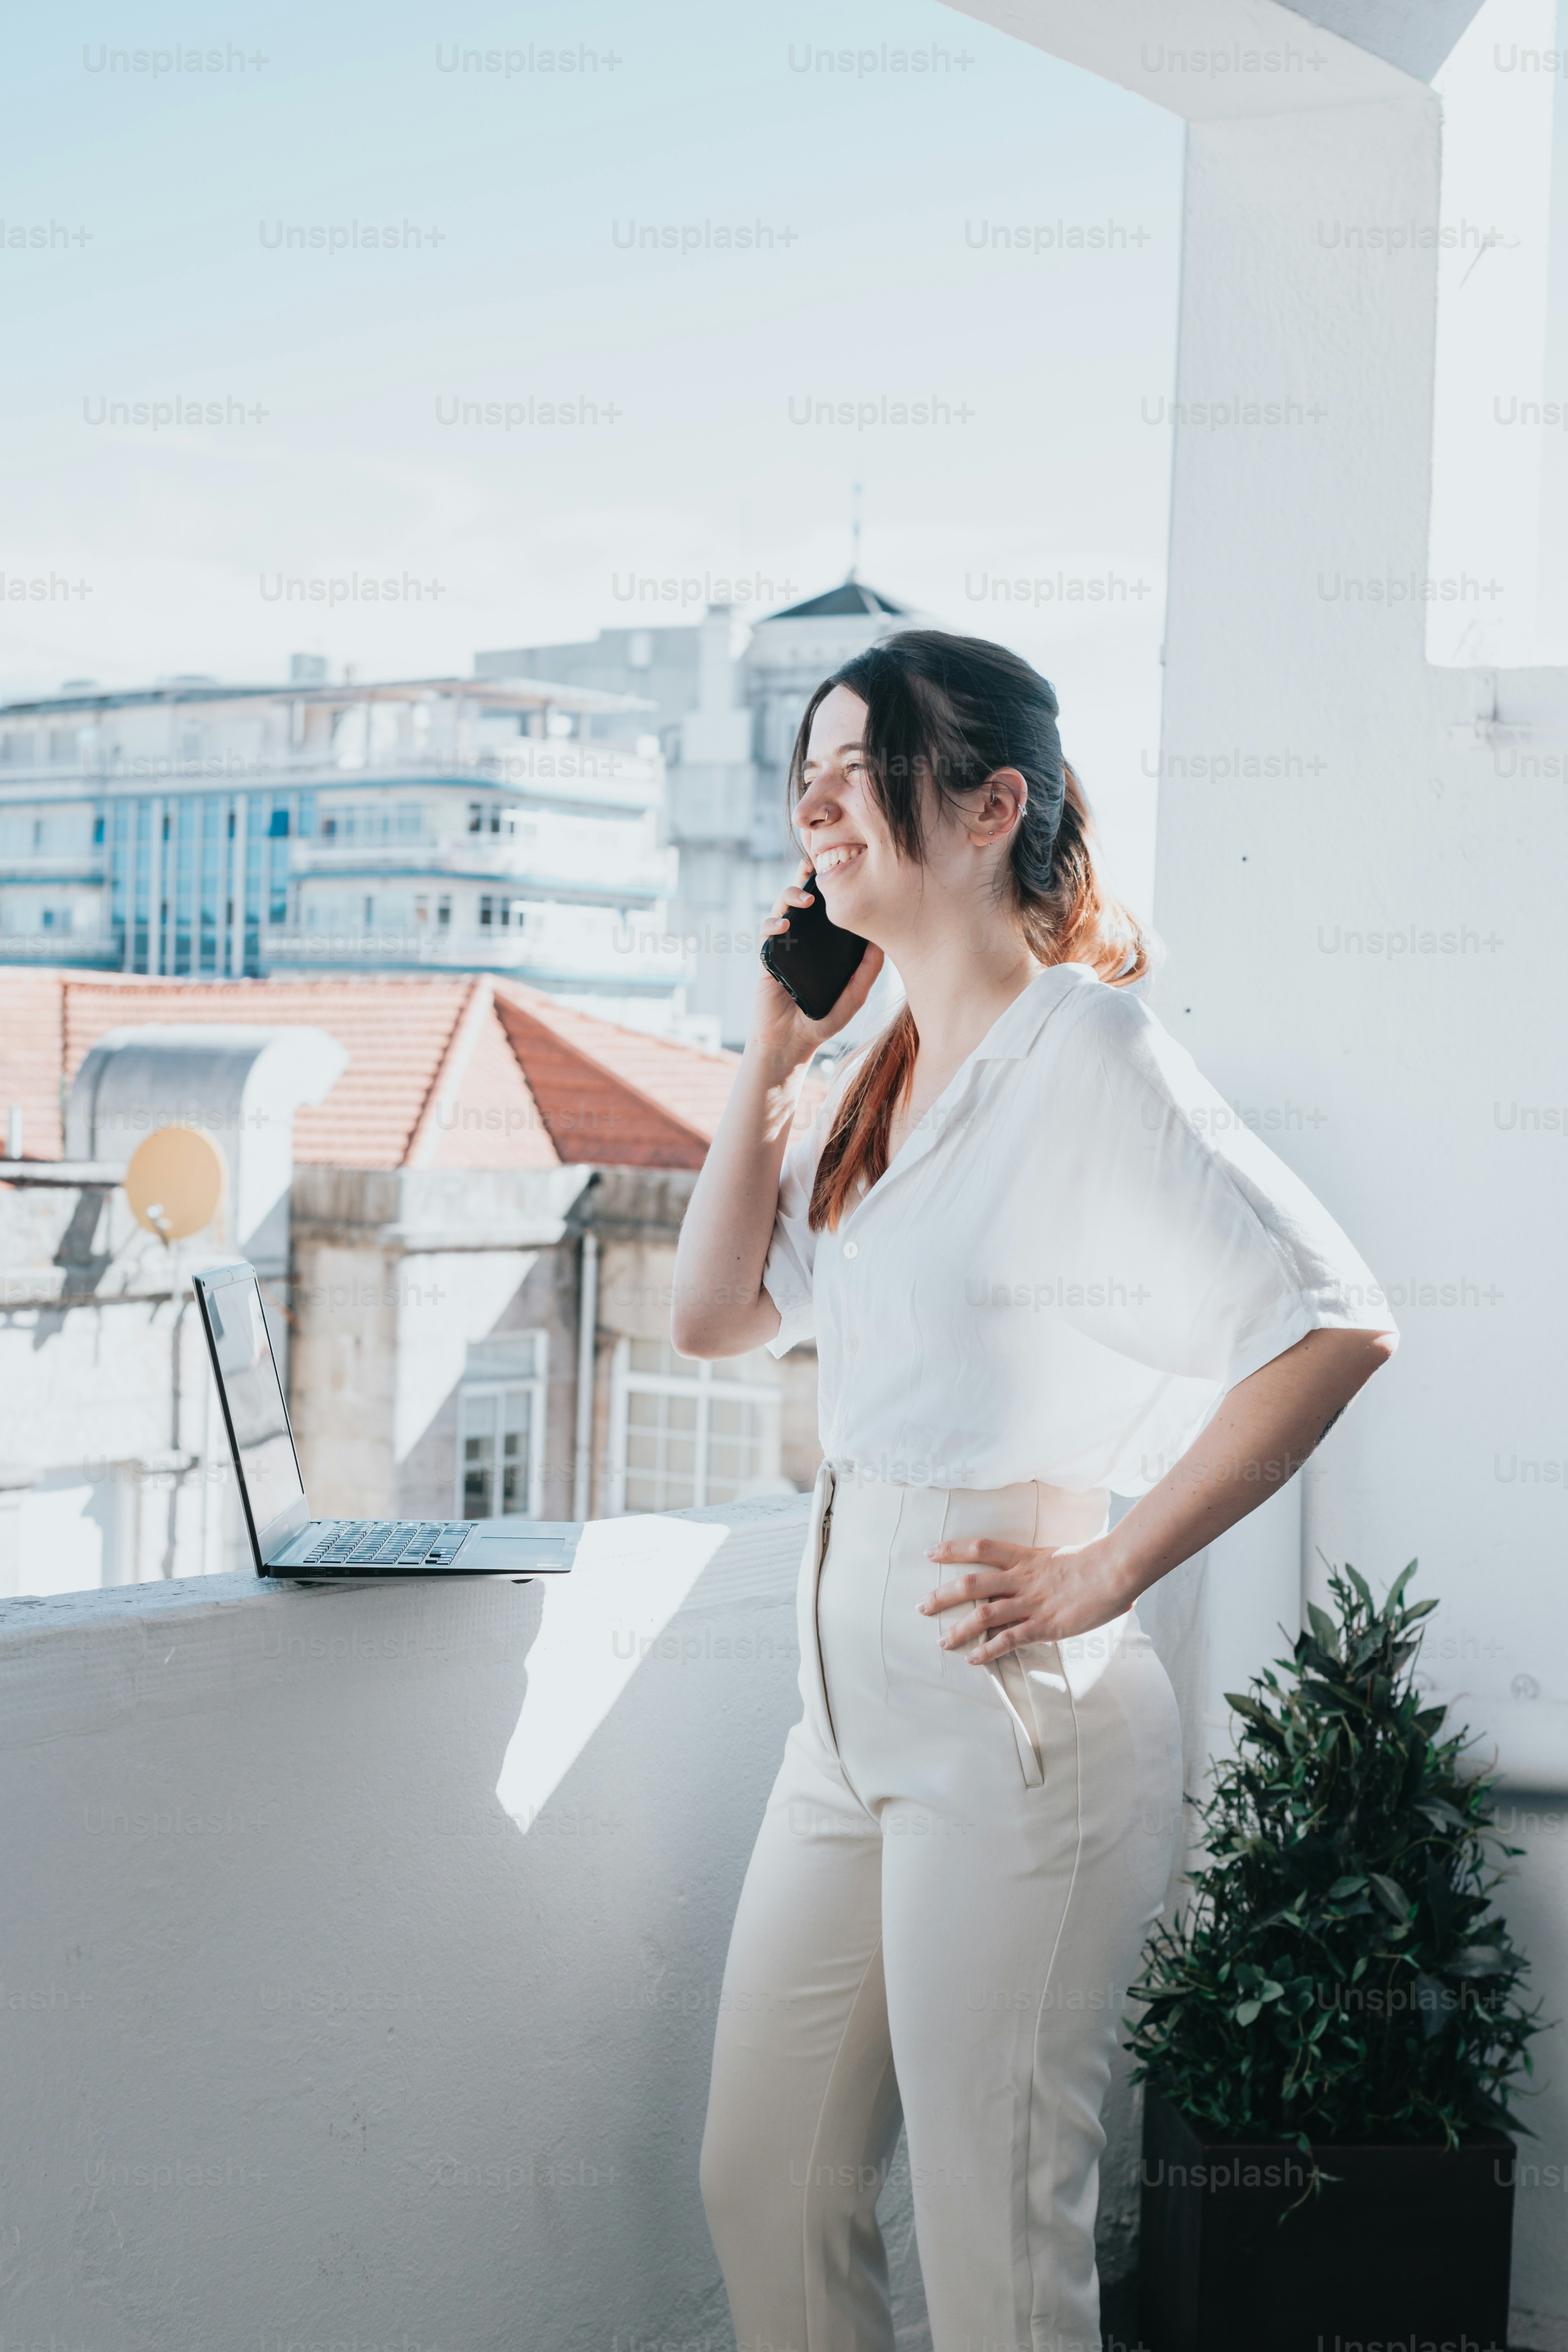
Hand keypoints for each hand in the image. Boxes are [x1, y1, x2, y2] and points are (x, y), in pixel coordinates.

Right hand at [751, 859, 884, 1071]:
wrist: (791, 1042)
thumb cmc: (822, 1019)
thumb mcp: (854, 996)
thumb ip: (867, 972)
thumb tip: (883, 942)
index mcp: (825, 943)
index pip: (829, 907)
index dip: (833, 886)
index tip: (845, 866)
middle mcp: (804, 938)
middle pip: (804, 898)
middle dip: (807, 876)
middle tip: (816, 863)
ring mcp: (784, 944)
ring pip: (783, 908)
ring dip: (791, 896)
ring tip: (805, 898)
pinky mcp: (767, 956)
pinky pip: (766, 932)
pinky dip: (773, 924)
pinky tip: (783, 926)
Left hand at [918, 1536, 1133, 1661]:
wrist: (1115, 1570)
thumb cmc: (1096, 1560)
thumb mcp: (1063, 1555)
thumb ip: (1047, 1564)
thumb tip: (1049, 1570)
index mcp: (1026, 1557)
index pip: (980, 1547)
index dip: (952, 1549)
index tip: (930, 1553)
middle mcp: (1022, 1578)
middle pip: (971, 1583)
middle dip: (943, 1595)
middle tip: (922, 1606)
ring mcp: (1031, 1602)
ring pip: (984, 1614)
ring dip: (959, 1629)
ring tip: (942, 1642)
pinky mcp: (1043, 1625)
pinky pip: (1008, 1640)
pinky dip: (987, 1650)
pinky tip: (973, 1659)